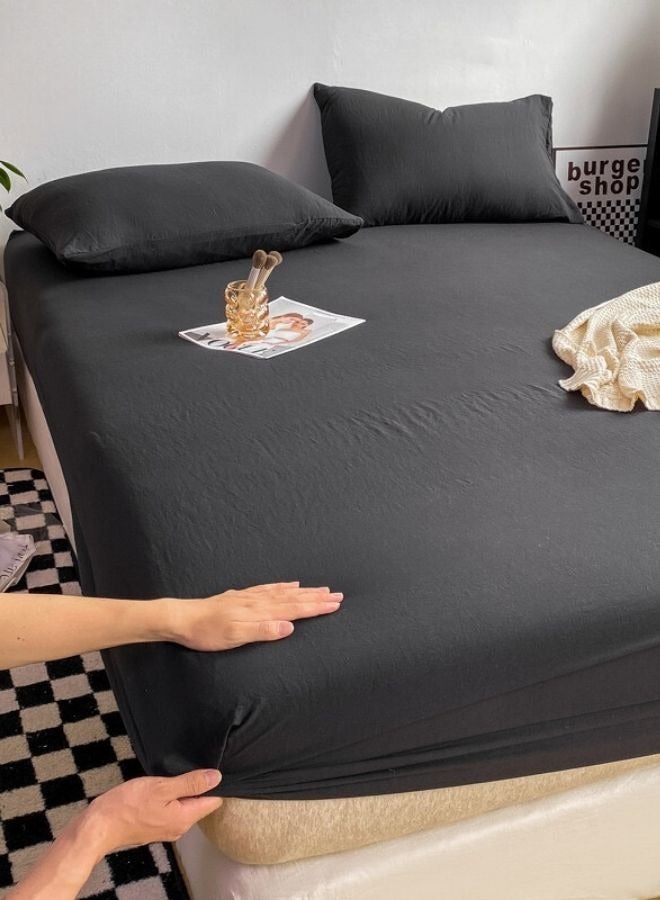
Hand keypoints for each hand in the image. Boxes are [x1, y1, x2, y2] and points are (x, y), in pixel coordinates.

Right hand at [83, 769, 222, 854]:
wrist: (98, 826)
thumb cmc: (128, 805)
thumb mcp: (162, 788)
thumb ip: (190, 783)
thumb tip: (217, 777)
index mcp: (185, 818)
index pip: (213, 801)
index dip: (214, 784)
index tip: (210, 767)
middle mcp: (179, 827)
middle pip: (199, 804)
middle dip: (197, 786)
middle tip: (188, 767)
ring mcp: (166, 829)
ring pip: (184, 806)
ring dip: (181, 791)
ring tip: (172, 775)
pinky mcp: (154, 827)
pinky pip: (171, 809)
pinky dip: (169, 798)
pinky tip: (160, 787)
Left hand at [164, 581, 343, 650]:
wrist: (182, 619)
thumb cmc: (207, 632)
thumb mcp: (234, 636)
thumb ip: (262, 631)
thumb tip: (289, 627)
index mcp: (260, 612)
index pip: (295, 609)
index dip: (316, 607)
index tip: (336, 604)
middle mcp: (258, 602)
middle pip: (294, 598)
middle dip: (317, 597)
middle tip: (338, 595)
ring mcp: (250, 597)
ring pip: (285, 592)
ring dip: (305, 591)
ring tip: (322, 588)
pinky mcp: (241, 597)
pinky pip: (269, 588)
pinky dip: (284, 586)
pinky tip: (290, 584)